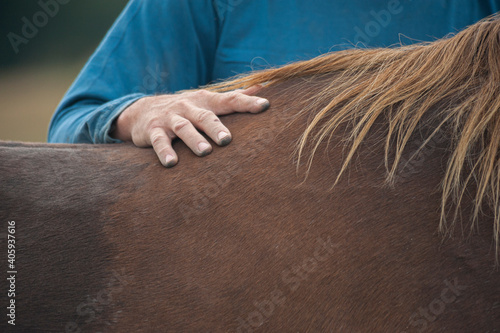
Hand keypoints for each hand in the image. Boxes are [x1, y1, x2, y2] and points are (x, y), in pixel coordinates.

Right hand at [111, 85, 269, 166]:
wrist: (142, 110)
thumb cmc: (185, 109)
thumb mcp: (207, 100)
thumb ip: (233, 97)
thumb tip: (261, 87)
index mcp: (205, 100)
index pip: (229, 99)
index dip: (247, 102)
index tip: (265, 106)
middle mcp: (188, 107)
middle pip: (205, 116)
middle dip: (216, 127)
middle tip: (228, 140)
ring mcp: (170, 118)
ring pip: (183, 128)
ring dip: (194, 139)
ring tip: (205, 152)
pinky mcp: (153, 131)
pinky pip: (159, 142)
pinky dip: (164, 152)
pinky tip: (171, 163)